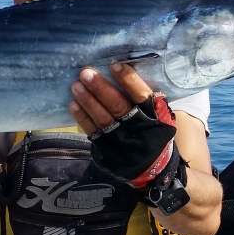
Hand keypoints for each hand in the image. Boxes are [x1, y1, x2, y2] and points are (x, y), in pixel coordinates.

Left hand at [69, 64, 179, 190]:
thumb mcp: (160, 116)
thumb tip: (121, 70)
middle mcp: (141, 132)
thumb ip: (146, 99)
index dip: (130, 81)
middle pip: (119, 108)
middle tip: (86, 73)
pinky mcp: (110, 154)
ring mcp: (124, 145)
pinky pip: (94, 134)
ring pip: (104, 121)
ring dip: (88, 102)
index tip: (115, 65)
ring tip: (76, 86)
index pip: (143, 97)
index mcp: (157, 118)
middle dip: (101, 89)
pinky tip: (73, 105)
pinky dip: (83, 119)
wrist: (156, 169)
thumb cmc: (155, 131)